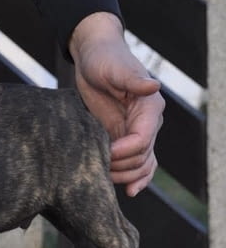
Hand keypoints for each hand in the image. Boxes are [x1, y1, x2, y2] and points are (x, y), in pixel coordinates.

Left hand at [69, 12, 164, 196]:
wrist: (94, 57)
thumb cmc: (104, 59)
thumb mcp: (113, 67)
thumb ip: (131, 79)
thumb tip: (153, 86)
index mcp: (149, 107)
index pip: (143, 139)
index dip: (124, 151)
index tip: (104, 152)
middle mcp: (148, 122)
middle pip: (142, 157)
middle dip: (121, 166)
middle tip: (96, 166)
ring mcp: (137, 131)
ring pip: (141, 164)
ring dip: (125, 175)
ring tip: (103, 179)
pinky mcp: (124, 136)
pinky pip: (136, 161)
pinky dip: (134, 177)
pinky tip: (128, 190)